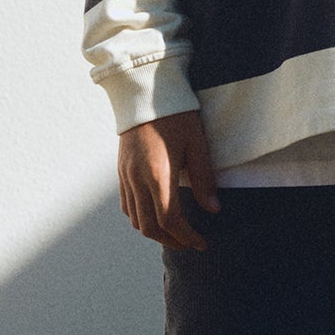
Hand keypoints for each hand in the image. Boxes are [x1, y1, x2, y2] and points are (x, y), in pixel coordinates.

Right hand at [118, 109, 220, 250]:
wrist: (145, 92)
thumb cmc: (176, 114)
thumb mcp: (197, 143)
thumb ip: (204, 178)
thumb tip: (213, 209)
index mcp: (158, 174)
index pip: (170, 220)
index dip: (186, 237)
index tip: (201, 243)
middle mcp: (137, 179)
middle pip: (149, 226)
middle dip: (171, 240)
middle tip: (190, 243)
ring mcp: (125, 175)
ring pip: (135, 219)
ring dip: (154, 231)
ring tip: (175, 232)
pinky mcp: (121, 171)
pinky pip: (126, 205)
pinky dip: (140, 217)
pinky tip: (156, 214)